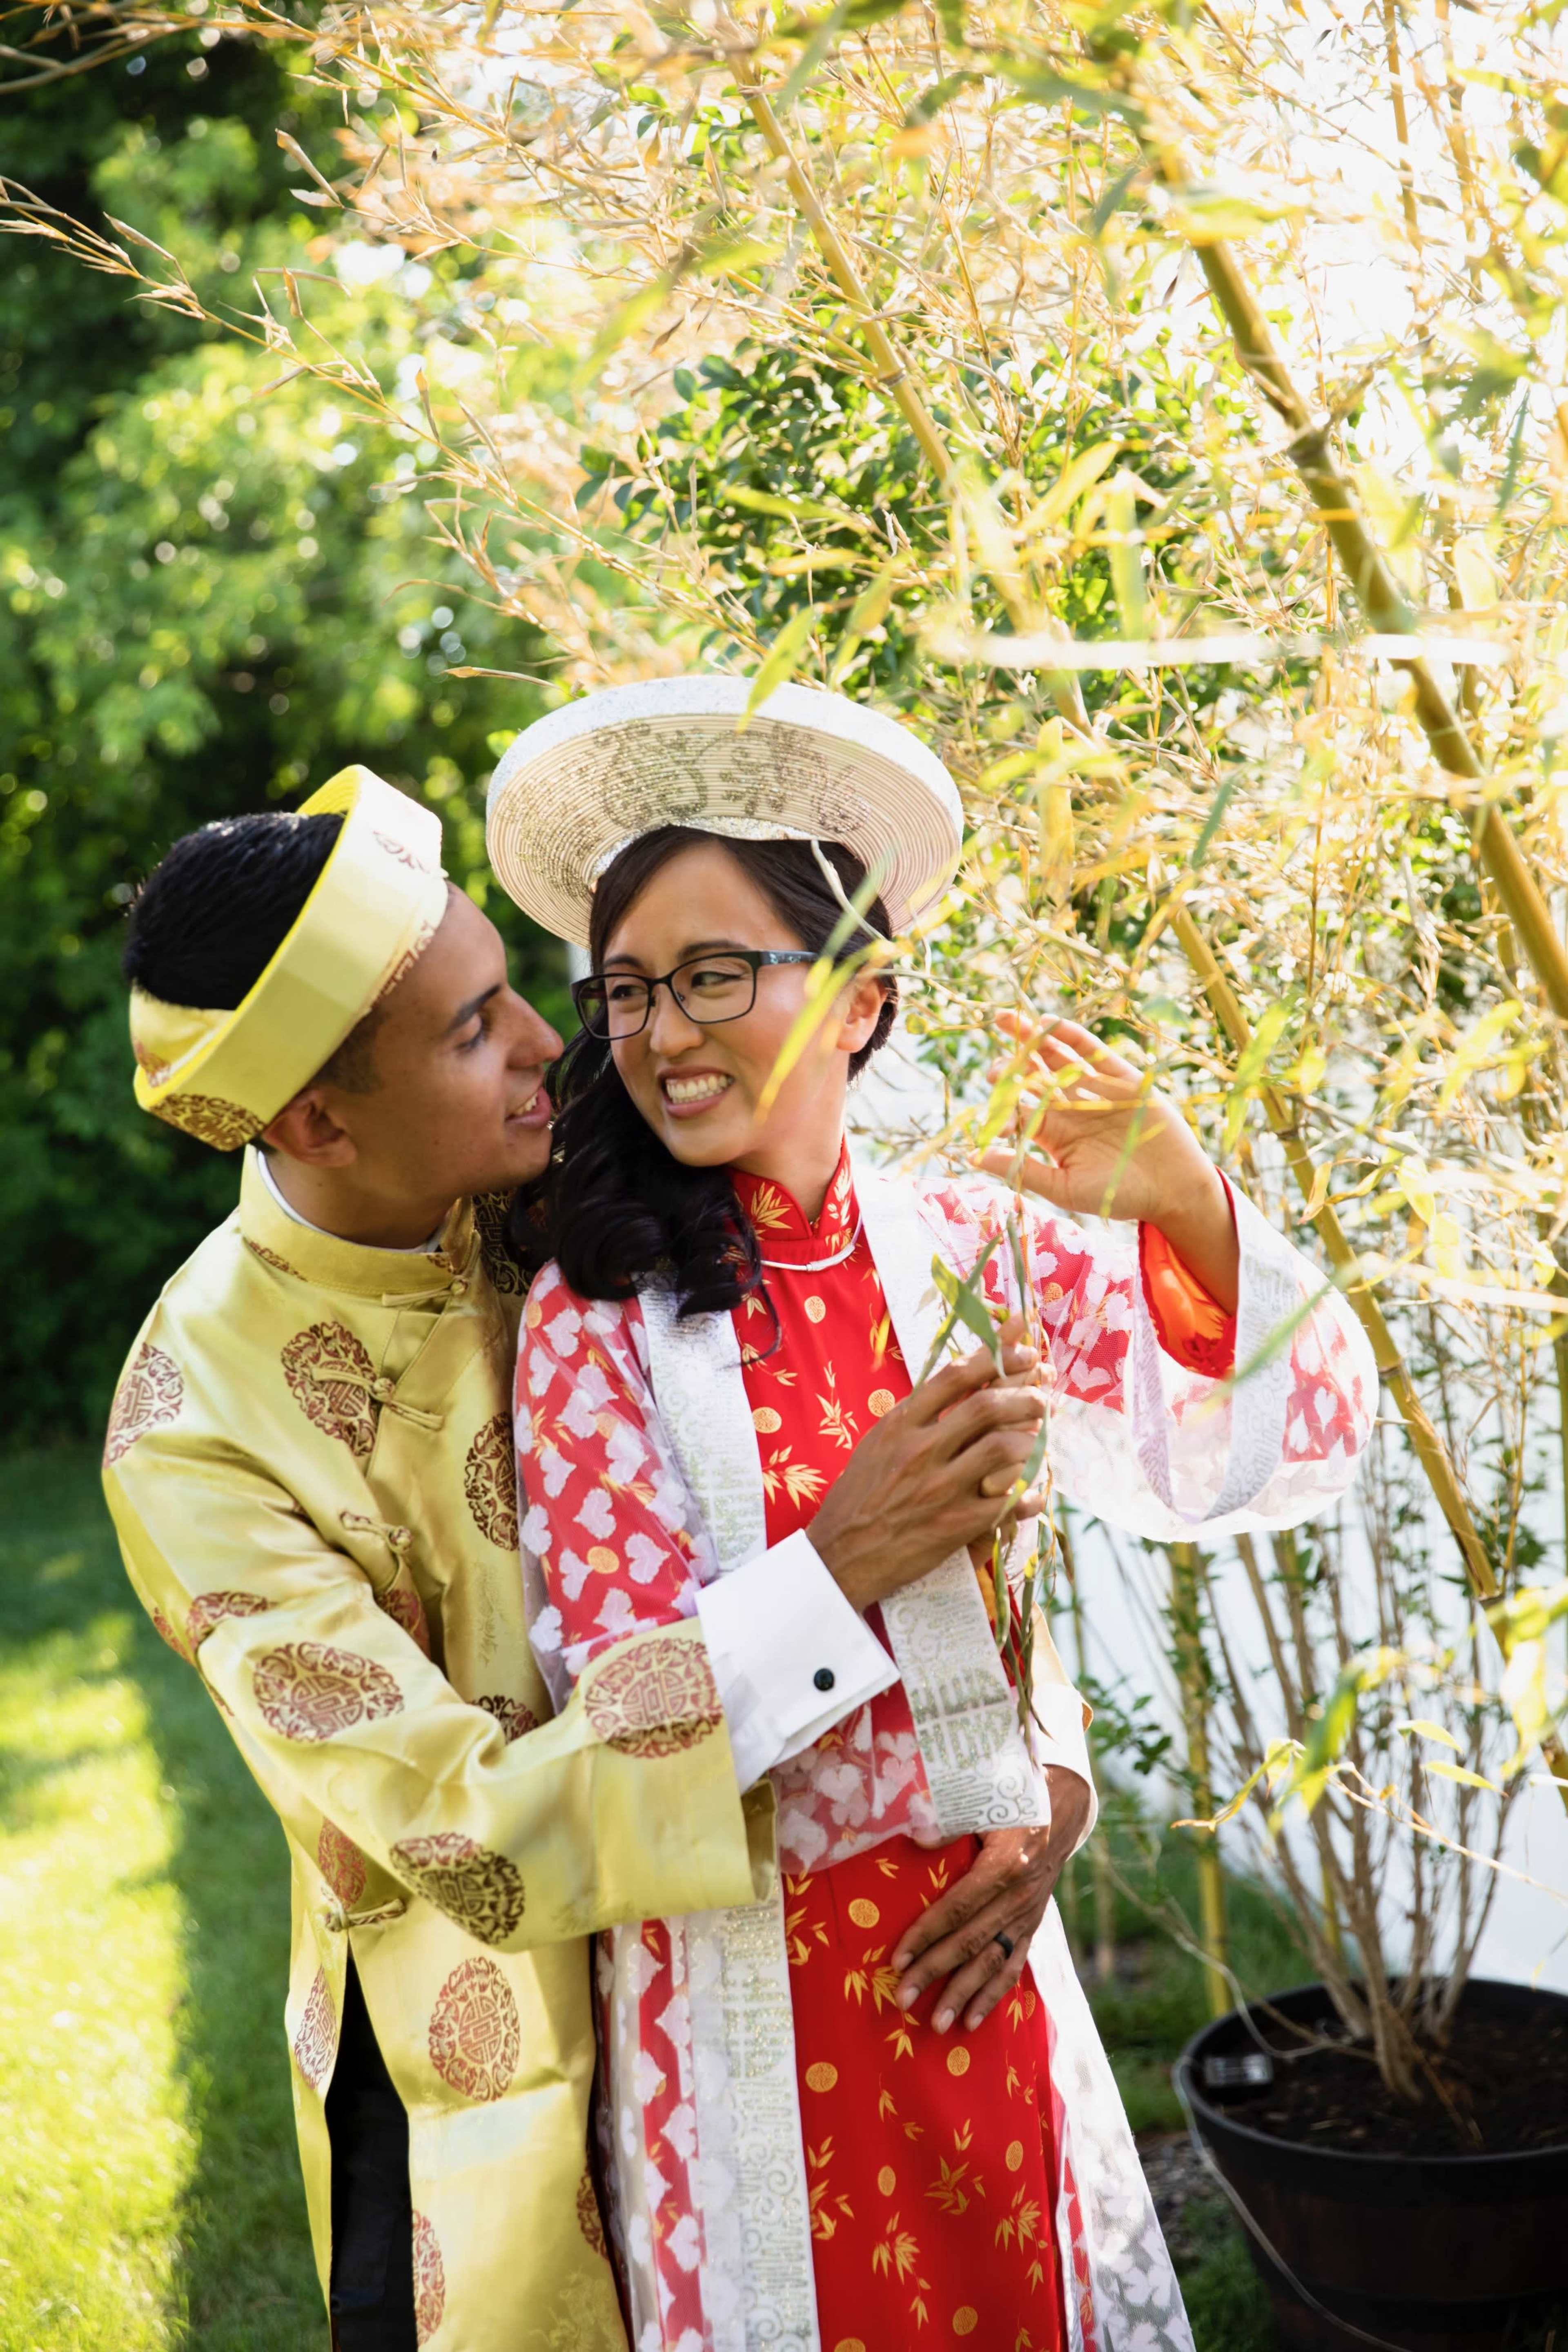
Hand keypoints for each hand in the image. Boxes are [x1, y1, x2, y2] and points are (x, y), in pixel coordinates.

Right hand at [809, 1328, 1047, 1612]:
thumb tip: (960, 1385)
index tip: (1024, 1351)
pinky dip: (1028, 1494)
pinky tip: (1035, 1490)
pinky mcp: (955, 1526)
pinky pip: (1006, 1503)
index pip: (955, 1376)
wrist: (840, 1554)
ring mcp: (940, 1488)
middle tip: (1043, 1394)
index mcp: (900, 1424)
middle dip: (1025, 1394)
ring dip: (1031, 1439)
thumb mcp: (878, 1443)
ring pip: (1002, 1449)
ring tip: (1041, 1437)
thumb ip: (916, 1415)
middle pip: (986, 1407)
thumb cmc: (859, 1496)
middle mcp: (920, 1450)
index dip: (997, 1357)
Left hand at [889, 1768, 1094, 2031]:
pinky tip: (973, 2020)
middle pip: (971, 1942)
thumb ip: (950, 1821)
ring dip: (964, 1994)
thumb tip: (919, 1838)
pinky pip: (1014, 1966)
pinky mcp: (1033, 1927)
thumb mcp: (984, 1801)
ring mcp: (1028, 1917)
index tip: (897, 1959)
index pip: (958, 1908)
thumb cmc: (1012, 1802)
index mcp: (1004, 1865)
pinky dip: (994, 1995)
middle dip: (936, 1973)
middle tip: (904, 1999)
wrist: (1061, 1811)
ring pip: (993, 1962)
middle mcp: (1018, 1898)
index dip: (926, 1934)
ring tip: (937, 2024)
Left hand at [975, 1015, 1237, 1312]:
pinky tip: (1051, 1023)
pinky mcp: (1122, 1079)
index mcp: (1054, 1133)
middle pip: (1033, 1077)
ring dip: (1032, 1039)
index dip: (1002, 1108)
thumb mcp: (1065, 1188)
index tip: (992, 1115)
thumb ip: (1023, 1169)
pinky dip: (1074, 1037)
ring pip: (1058, 1058)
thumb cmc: (1118, 1195)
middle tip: (993, 1068)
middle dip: (1011, 1066)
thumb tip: (972, 1157)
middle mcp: (1071, 1107)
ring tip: (1006, 1020)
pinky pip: (1094, 1052)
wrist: (1172, 1190)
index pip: (1020, 1111)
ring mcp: (1096, 1090)